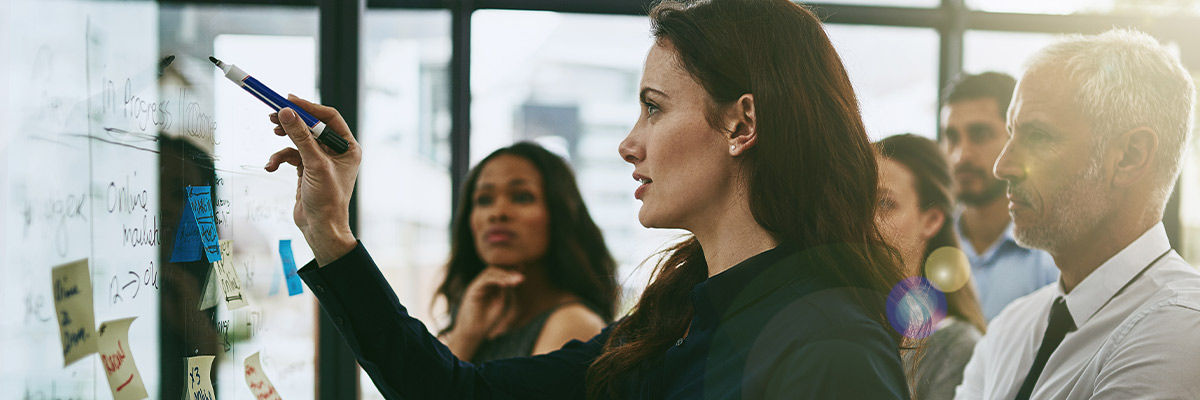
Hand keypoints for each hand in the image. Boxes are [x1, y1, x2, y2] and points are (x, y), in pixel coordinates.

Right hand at [264, 95, 360, 265]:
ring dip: (284, 142)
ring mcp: (320, 160)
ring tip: (272, 135)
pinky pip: (290, 156)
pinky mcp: (306, 170)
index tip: (289, 100)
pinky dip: (279, 159)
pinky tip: (271, 167)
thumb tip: (286, 112)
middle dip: (292, 122)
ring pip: (298, 141)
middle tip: (272, 115)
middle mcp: (336, 152)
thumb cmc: (327, 199)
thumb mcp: (313, 164)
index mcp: (348, 147)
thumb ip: (300, 137)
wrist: (320, 228)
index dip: (309, 107)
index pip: (329, 118)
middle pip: (311, 126)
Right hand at [453, 266, 524, 340]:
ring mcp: (478, 285)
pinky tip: (505, 284)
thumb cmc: (488, 319)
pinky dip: (496, 280)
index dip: (512, 271)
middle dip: (510, 271)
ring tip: (516, 280)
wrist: (474, 331)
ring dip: (504, 274)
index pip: (501, 273)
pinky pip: (485, 280)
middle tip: (522, 276)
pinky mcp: (473, 289)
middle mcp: (484, 283)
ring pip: (490, 272)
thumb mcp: (501, 302)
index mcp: (491, 286)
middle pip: (496, 270)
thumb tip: (514, 278)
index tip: (524, 272)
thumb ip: (506, 290)